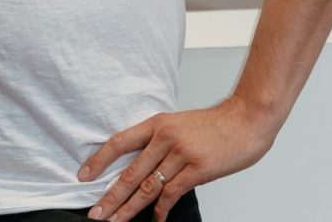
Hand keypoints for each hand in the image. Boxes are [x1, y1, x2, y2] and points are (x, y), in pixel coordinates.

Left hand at [77, 96, 275, 220]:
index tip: (84, 176)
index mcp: (158, 123)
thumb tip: (142, 167)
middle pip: (130, 172)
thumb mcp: (181, 125)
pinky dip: (161, 210)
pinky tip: (155, 220)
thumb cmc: (216, 125)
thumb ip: (161, 142)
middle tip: (96, 213)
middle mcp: (165, 137)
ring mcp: (181, 153)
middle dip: (110, 196)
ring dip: (129, 208)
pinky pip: (172, 193)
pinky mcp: (198, 169)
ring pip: (148, 187)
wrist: (247, 119)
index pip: (120, 142)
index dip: (99, 160)